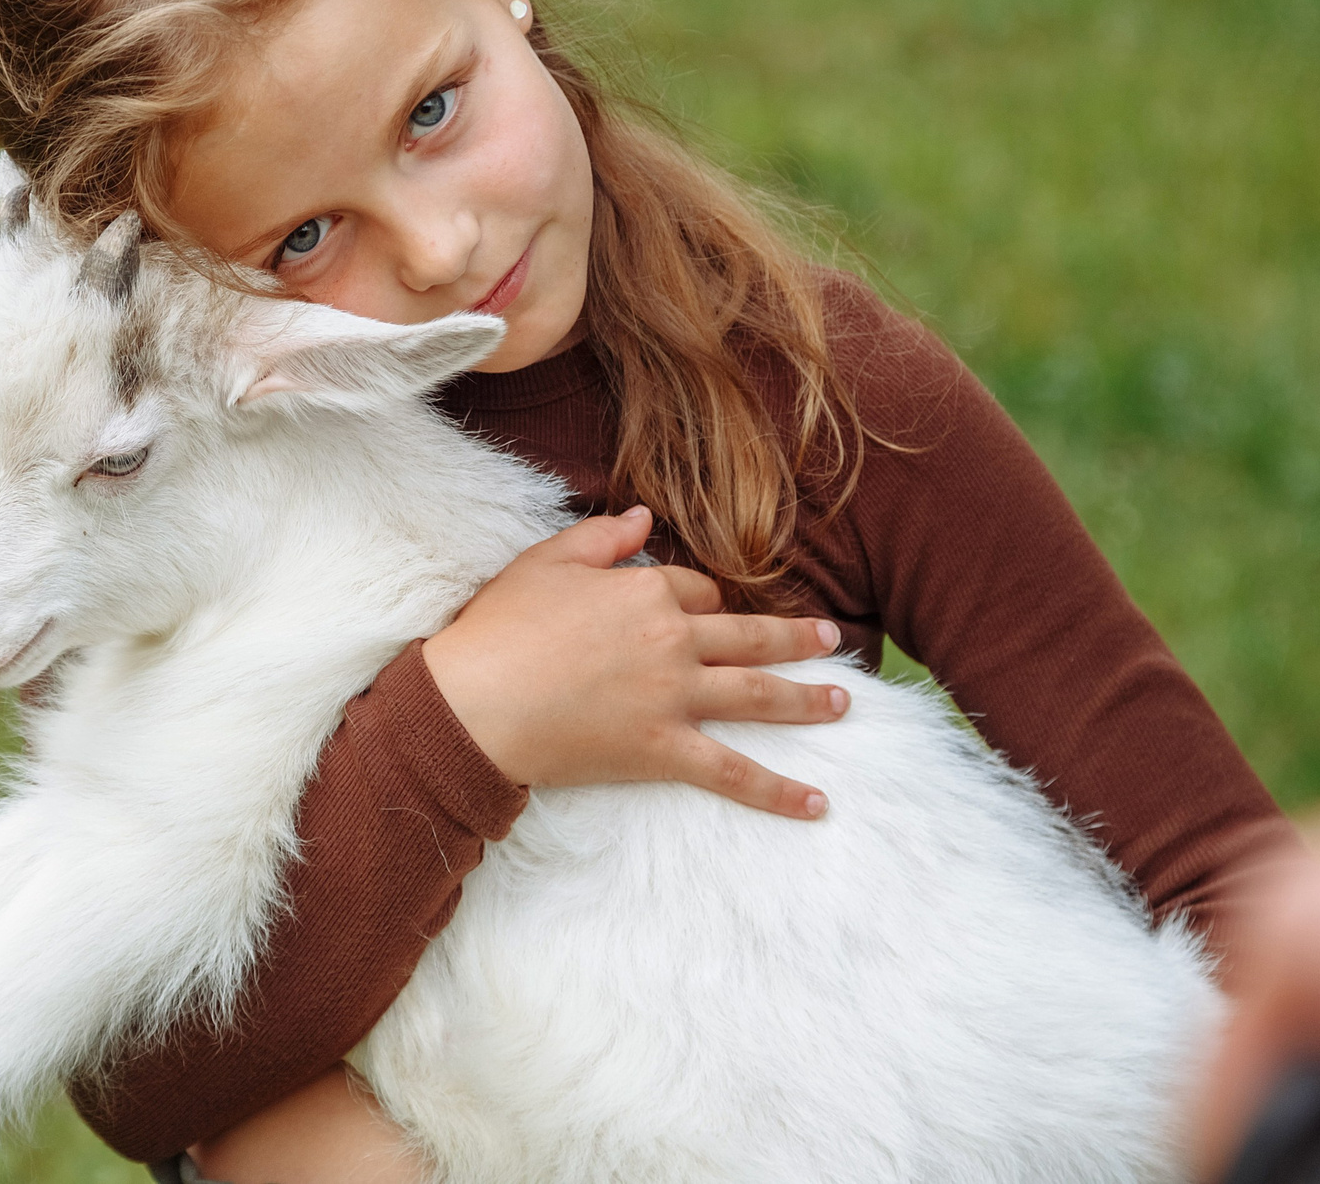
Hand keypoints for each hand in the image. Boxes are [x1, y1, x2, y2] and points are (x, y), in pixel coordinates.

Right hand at [420, 506, 849, 818]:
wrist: (476, 702)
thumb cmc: (499, 630)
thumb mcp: (544, 563)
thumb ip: (602, 537)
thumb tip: (646, 517)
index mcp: (644, 593)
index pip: (694, 590)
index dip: (701, 599)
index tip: (702, 609)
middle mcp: (672, 641)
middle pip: (748, 637)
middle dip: (796, 640)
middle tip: (832, 642)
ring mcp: (673, 698)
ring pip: (757, 696)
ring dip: (806, 699)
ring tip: (843, 701)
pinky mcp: (664, 751)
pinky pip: (733, 772)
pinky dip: (778, 790)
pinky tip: (817, 803)